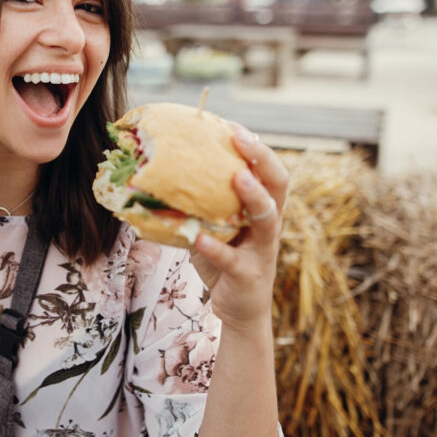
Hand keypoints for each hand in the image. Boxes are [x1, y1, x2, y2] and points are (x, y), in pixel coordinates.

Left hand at [189, 129, 287, 332]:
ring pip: (268, 219)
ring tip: (237, 177)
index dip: (255, 147)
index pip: (268, 170)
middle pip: (278, 185)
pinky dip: (217, 247)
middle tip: (242, 137)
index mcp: (262, 210)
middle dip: (263, 158)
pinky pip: (233, 259)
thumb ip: (196, 206)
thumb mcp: (211, 228)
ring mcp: (262, 251)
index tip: (232, 124)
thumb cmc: (224, 262)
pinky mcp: (248, 275)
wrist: (239, 311)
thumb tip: (157, 178)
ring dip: (254, 196)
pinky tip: (200, 237)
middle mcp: (269, 226)